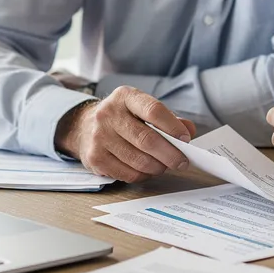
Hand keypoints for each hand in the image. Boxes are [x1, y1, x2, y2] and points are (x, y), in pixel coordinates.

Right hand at [53, 86, 197, 182]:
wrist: (84, 127)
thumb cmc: (122, 118)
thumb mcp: (142, 109)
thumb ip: (168, 119)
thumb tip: (189, 131)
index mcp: (125, 97)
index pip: (153, 110)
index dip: (173, 127)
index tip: (186, 139)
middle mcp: (108, 114)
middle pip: (147, 140)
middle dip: (170, 154)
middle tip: (182, 162)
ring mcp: (99, 137)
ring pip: (139, 160)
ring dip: (158, 167)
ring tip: (165, 166)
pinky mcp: (95, 158)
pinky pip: (128, 174)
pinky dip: (143, 175)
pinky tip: (147, 170)